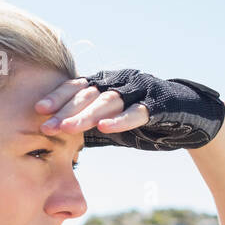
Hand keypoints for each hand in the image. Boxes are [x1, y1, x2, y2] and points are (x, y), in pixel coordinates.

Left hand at [35, 69, 224, 150]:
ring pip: (108, 101)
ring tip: (67, 128)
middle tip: (46, 125)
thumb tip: (56, 142)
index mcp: (106, 83)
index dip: (57, 96)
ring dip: (86, 115)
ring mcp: (139, 91)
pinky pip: (137, 112)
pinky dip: (120, 120)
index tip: (37, 109)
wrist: (186, 118)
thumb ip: (87, 128)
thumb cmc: (142, 120)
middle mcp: (120, 82)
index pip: (77, 87)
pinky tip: (104, 128)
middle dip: (65, 109)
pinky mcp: (157, 105)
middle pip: (88, 94)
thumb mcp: (110, 123)